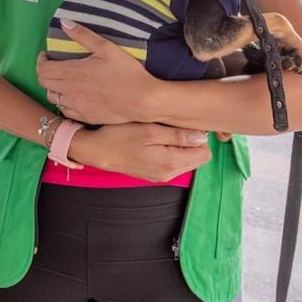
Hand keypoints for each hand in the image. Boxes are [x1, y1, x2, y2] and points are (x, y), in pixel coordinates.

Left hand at [36, 19, 159, 124]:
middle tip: (54, 66)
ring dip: (54, 88)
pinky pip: (65, 111)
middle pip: (44, 83)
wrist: (142, 101)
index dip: (40, 61)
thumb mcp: (107, 48)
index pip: (42, 70)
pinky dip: (64, 102)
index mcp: (72, 72)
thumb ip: (83, 35)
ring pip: (52, 98)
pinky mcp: (85, 117)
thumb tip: (64, 22)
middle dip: (45, 73)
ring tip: (63, 81)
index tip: (46, 55)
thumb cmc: (127, 72)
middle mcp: (70, 91)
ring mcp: (76, 106)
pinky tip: (73, 96)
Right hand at [69, 124, 211, 182]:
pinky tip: (155, 141)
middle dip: (191, 142)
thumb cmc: (120, 136)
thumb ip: (179, 135)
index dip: (199, 136)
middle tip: (172, 127)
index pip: (205, 152)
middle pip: (197, 158)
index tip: (184, 125)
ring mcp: (160, 176)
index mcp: (171, 163)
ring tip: (163, 133)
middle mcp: (169, 174)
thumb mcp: (151, 130)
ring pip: (185, 160)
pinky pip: (172, 163)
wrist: (96, 150)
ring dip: (180, 147)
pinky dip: (170, 152)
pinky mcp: (153, 174)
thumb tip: (203, 137)